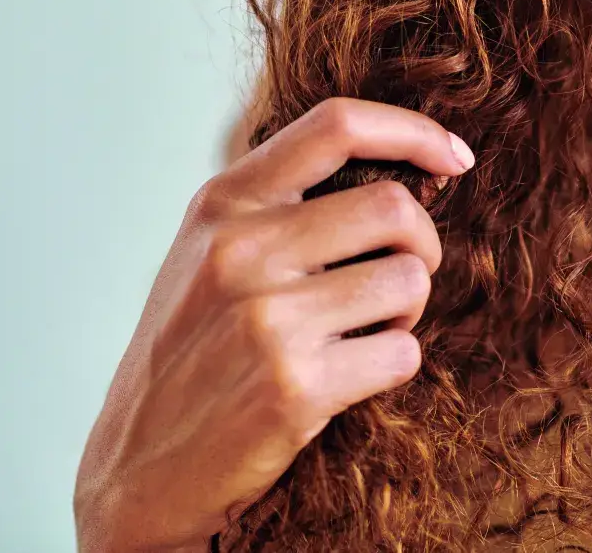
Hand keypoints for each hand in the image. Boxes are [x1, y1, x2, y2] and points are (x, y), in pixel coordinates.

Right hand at [74, 99, 474, 551]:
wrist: (137, 468)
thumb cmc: (188, 354)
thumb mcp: (206, 253)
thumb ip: (278, 205)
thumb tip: (400, 169)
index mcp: (221, 203)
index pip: (336, 124)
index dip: (413, 131)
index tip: (454, 158)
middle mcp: (241, 250)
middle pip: (394, 207)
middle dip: (421, 244)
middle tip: (397, 277)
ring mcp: (267, 318)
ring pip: (409, 280)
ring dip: (405, 312)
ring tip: (361, 333)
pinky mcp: (295, 387)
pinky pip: (403, 353)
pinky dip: (392, 366)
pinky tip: (347, 378)